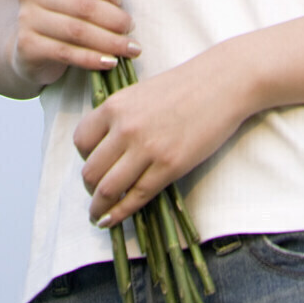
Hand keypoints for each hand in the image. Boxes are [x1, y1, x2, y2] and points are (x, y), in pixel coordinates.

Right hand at [8, 0, 138, 90]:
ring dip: (109, 42)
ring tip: (130, 48)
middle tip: (130, 28)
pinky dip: (93, 59)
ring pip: (76, 31)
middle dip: (113, 19)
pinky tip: (111, 62)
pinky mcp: (27, 45)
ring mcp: (26, 18)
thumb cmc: (61, 15)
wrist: (29, 49)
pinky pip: (67, 53)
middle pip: (81, 4)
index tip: (120, 1)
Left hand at [73, 44, 249, 227]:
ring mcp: (147, 148)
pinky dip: (121, 213)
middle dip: (89, 188)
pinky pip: (137, 197)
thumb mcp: (141, 94)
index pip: (81, 141)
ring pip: (108, 188)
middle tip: (96, 195)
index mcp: (115, 105)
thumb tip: (107, 148)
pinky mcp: (169, 167)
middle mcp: (125, 128)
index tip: (93, 165)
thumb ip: (121, 117)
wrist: (221, 83)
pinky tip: (115, 218)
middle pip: (91, 170)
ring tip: (100, 214)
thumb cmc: (184, 86)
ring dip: (99, 207)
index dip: (84, 158)